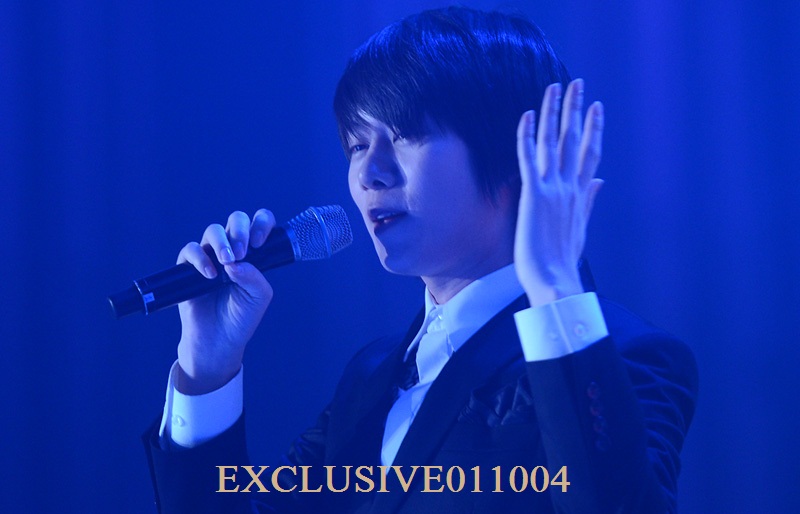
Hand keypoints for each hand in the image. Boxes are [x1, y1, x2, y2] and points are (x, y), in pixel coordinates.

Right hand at [175, 209, 275, 393]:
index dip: (262, 224)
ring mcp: (210, 256)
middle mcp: (232, 250)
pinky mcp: (188, 268)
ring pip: (213, 230)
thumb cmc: (241, 318)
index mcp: (253, 253)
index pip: (259, 224)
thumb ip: (254, 277)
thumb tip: (237, 262)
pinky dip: (200, 258)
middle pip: (235, 220)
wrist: (218, 340)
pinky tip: (210, 274)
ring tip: (226, 262)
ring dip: (221, 242)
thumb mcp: (259, 298)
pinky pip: (191, 250)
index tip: (260, 242)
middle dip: (239, 230)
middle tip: (242, 252)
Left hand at [514, 79, 603, 307]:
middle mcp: (570, 187)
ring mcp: (553, 189)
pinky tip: (528, 115)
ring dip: (555, 112)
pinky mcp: (534, 196)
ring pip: (555, 143)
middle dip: (576, 109)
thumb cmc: (563, 260)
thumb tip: (600, 180)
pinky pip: (529, 159)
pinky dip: (528, 136)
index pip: (590, 153)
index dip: (594, 128)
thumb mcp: (580, 227)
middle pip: (575, 140)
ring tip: (556, 87)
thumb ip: (589, 200)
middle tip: (577, 84)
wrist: (555, 281)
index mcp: (580, 194)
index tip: (596, 107)